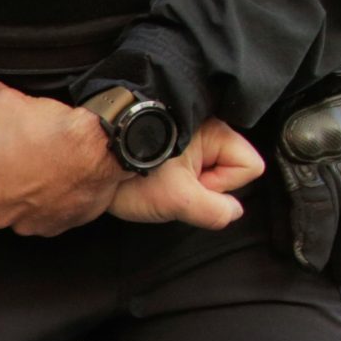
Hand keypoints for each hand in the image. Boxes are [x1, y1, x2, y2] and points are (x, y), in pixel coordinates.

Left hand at [0, 81, 121, 235]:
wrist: (97, 145)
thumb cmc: (48, 129)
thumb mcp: (2, 101)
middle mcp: (1, 215)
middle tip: (11, 167)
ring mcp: (31, 224)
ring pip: (17, 214)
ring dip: (23, 199)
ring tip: (36, 173)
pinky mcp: (58, 226)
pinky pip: (45, 219)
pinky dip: (48, 205)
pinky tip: (55, 184)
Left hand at [106, 118, 262, 228]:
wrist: (90, 157)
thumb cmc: (131, 172)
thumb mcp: (178, 199)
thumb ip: (215, 210)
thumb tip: (233, 212)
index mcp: (215, 133)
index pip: (249, 167)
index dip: (223, 185)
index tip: (191, 185)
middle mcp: (205, 129)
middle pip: (229, 170)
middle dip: (204, 187)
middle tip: (172, 185)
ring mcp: (187, 135)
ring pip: (206, 171)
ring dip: (185, 184)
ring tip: (157, 181)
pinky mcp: (169, 143)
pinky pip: (186, 168)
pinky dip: (171, 178)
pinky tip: (150, 178)